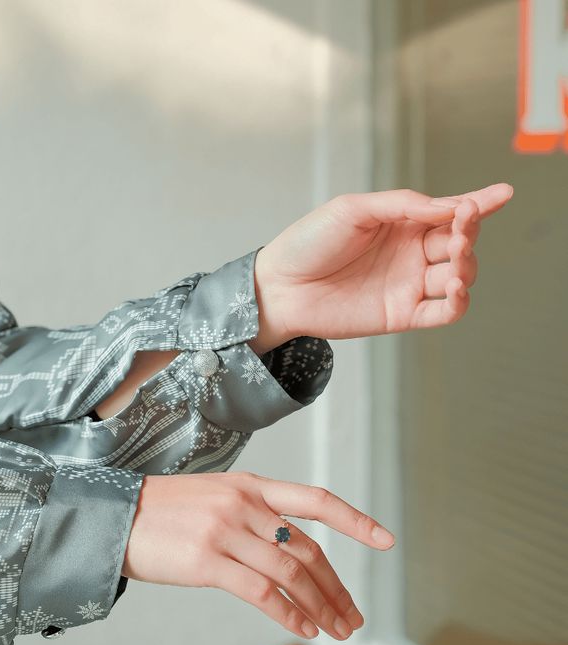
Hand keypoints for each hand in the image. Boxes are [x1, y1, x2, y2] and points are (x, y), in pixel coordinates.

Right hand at [121, 470, 394, 640]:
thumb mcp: (217, 497)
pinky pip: (261, 592)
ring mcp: (226, 530)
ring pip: (291, 573)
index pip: (315, 499)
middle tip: (353, 616)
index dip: (354, 520)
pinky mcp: (207, 560)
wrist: (118, 515)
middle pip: (308, 548)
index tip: (385, 540)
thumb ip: (255, 516)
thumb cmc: (168, 510)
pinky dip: (289, 614)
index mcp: (251, 485)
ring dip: (320, 606)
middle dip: (337, 586)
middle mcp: (244, 504)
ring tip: (336, 631)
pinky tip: (304, 630)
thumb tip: (292, 551)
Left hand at [250, 183, 513, 347]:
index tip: (502, 193)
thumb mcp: (353, 210)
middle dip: (469, 233)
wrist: (280, 287)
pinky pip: (443, 312)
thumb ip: (403, 205)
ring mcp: (408, 284)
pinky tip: (454, 287)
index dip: (479, 203)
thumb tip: (452, 206)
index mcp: (401, 223)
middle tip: (462, 226)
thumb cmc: (309, 242)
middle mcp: (410, 253)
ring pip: (459, 276)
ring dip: (467, 265)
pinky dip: (458, 302)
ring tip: (456, 256)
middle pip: (460, 243)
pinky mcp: (401, 314)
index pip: (450, 212)